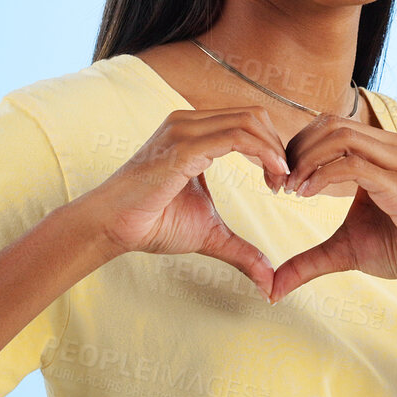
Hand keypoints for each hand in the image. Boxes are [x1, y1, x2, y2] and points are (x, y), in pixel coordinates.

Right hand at [75, 106, 293, 297]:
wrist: (112, 227)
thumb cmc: (152, 224)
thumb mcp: (210, 233)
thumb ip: (242, 250)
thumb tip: (269, 281)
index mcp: (195, 133)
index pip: (248, 121)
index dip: (273, 147)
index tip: (281, 181)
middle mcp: (189, 123)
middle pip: (255, 115)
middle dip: (278, 146)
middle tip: (284, 183)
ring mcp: (184, 130)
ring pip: (249, 121)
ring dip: (274, 150)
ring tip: (279, 182)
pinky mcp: (183, 146)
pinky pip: (236, 137)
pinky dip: (263, 153)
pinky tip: (271, 177)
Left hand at [270, 112, 396, 302]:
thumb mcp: (346, 250)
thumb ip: (309, 260)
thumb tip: (272, 289)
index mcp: (380, 150)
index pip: (329, 125)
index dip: (297, 147)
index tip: (280, 179)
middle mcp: (391, 146)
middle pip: (329, 123)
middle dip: (296, 149)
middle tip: (279, 182)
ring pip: (339, 136)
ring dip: (306, 159)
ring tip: (291, 187)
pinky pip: (352, 164)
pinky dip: (321, 175)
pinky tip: (306, 194)